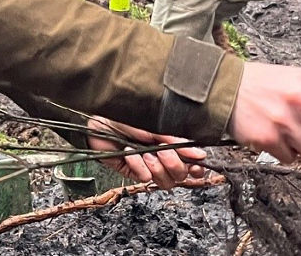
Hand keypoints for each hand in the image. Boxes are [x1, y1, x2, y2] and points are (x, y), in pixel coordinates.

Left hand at [86, 117, 206, 188]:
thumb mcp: (155, 127)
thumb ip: (176, 141)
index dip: (196, 168)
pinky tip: (131, 154)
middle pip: (180, 175)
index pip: (191, 163)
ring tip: (146, 153)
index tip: (196, 166)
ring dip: (157, 167)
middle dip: (173, 164)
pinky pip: (145, 178)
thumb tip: (199, 153)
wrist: (100, 123)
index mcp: (170, 145)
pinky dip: (139, 166)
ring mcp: (148, 167)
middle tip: (162, 151)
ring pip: (165, 181)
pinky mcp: (134, 173)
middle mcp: (161, 158)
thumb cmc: (127, 118)